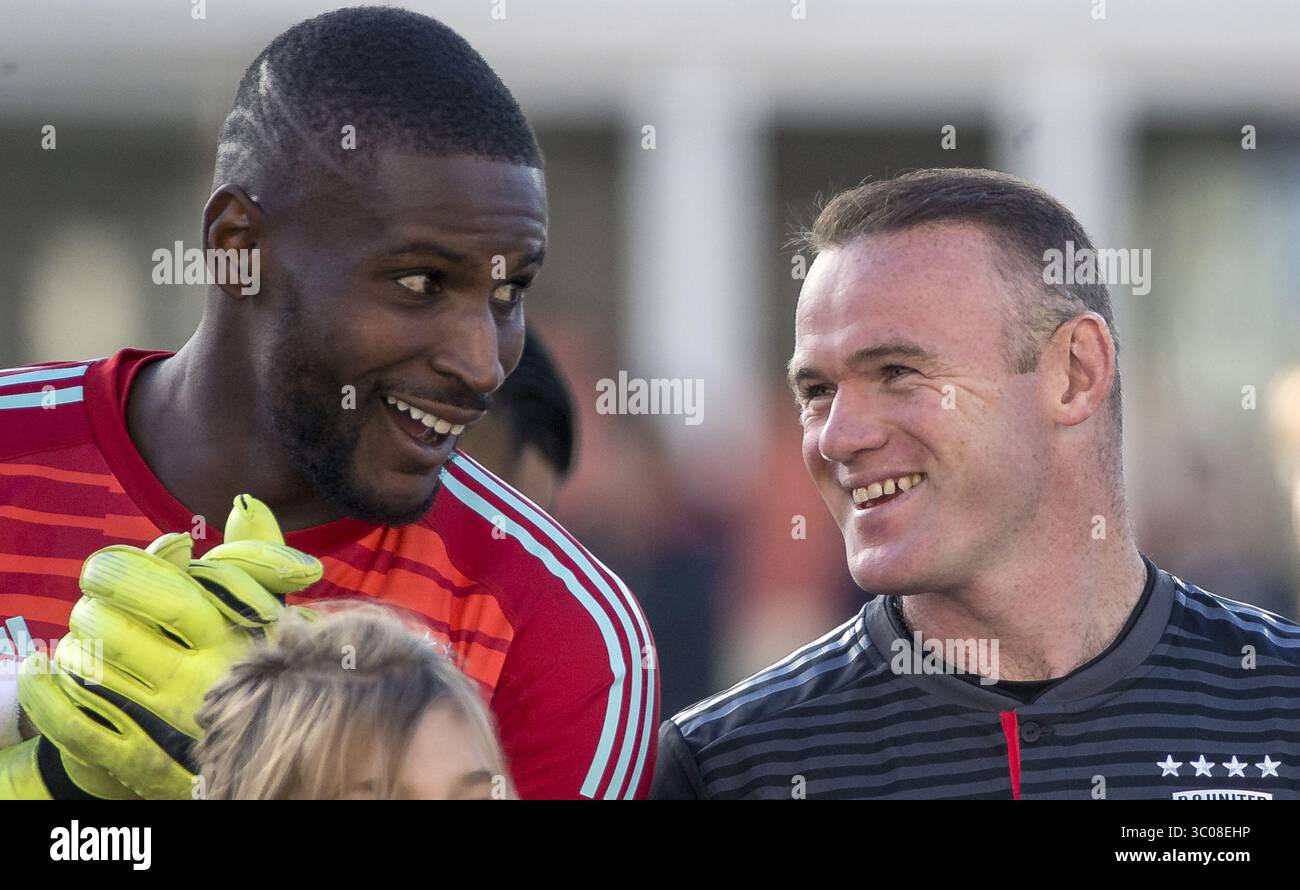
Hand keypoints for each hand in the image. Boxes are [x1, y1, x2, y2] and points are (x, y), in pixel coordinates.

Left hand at [16, 495, 320, 798]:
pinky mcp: (140, 764)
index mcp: (236, 637)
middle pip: (116, 627)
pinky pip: (74, 726)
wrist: (272, 760)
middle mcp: (204, 678)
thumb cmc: (266, 671)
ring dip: (73, 647)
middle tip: (93, 600)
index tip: (110, 567)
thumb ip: (257, 555)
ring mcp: (169, 723)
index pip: (169, 591)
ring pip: (91, 670)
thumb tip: (243, 502)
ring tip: (83, 641)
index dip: (127, 571)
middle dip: (91, 605)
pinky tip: (41, 673)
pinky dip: (46, 695)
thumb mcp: (273, 613)